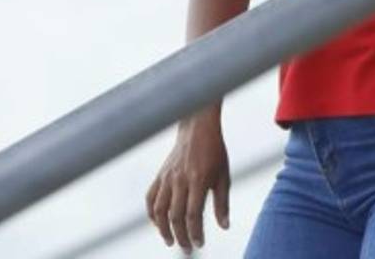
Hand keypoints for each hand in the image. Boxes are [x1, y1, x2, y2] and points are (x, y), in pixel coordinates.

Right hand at [146, 117, 230, 254]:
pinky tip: (158, 222)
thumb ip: (222, 203)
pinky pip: (151, 197)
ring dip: (163, 229)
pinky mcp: (160, 174)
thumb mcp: (223, 176)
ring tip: (170, 240)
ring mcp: (167, 177)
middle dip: (180, 236)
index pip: (193, 214)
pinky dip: (152, 213)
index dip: (195, 232)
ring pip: (159, 209)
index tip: (199, 244)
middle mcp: (180, 180)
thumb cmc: (214, 151)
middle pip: (175, 215)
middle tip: (186, 249)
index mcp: (198, 180)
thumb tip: (224, 226)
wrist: (197, 127)